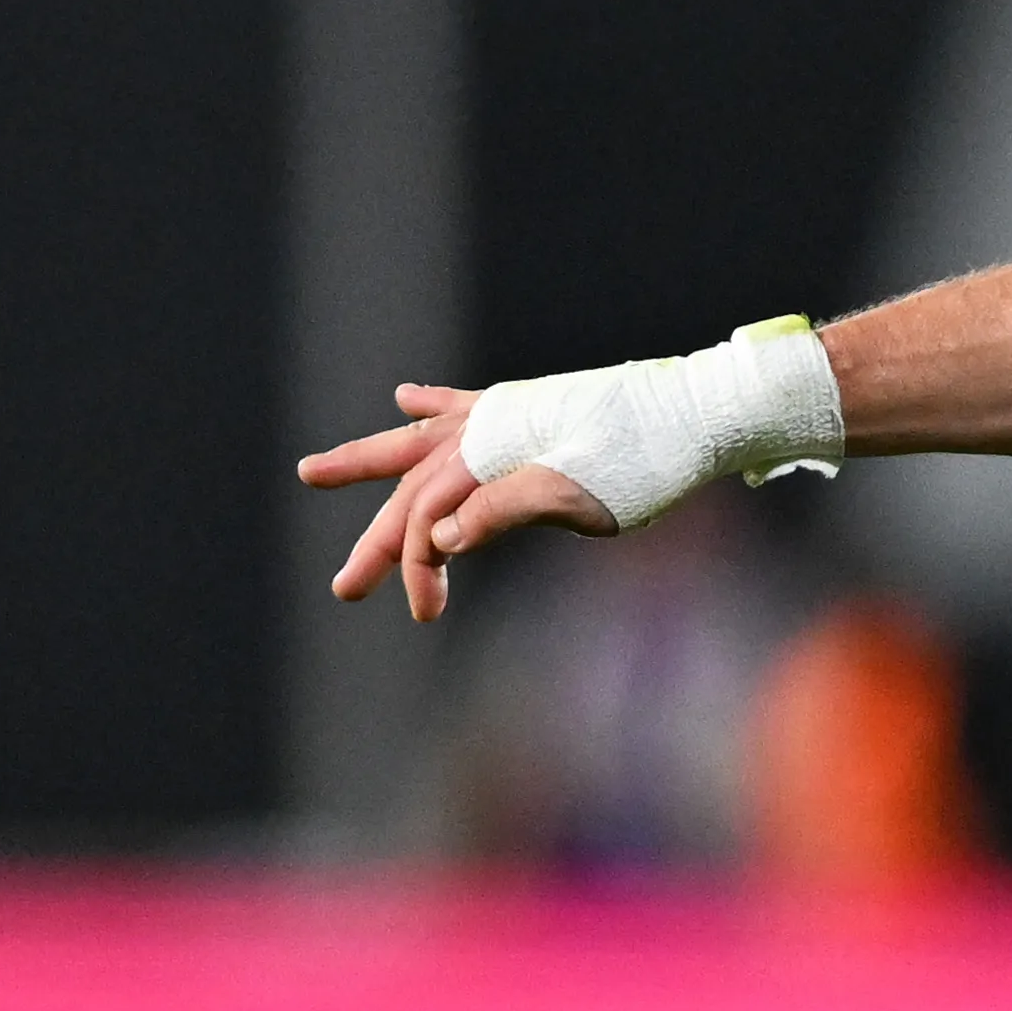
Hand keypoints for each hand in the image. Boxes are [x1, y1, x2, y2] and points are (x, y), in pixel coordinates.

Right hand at [299, 384, 614, 622]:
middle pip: (413, 488)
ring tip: (313, 471)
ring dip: (371, 461)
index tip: (424, 613)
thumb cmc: (645, 463)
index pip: (430, 517)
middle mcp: (485, 425)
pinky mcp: (531, 408)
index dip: (417, 566)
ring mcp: (505, 412)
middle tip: (343, 587)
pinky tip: (404, 397)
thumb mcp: (578, 496)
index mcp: (490, 449)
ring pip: (420, 444)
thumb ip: (504, 510)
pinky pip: (466, 404)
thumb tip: (439, 536)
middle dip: (377, 541)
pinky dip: (433, 404)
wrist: (698, 415)